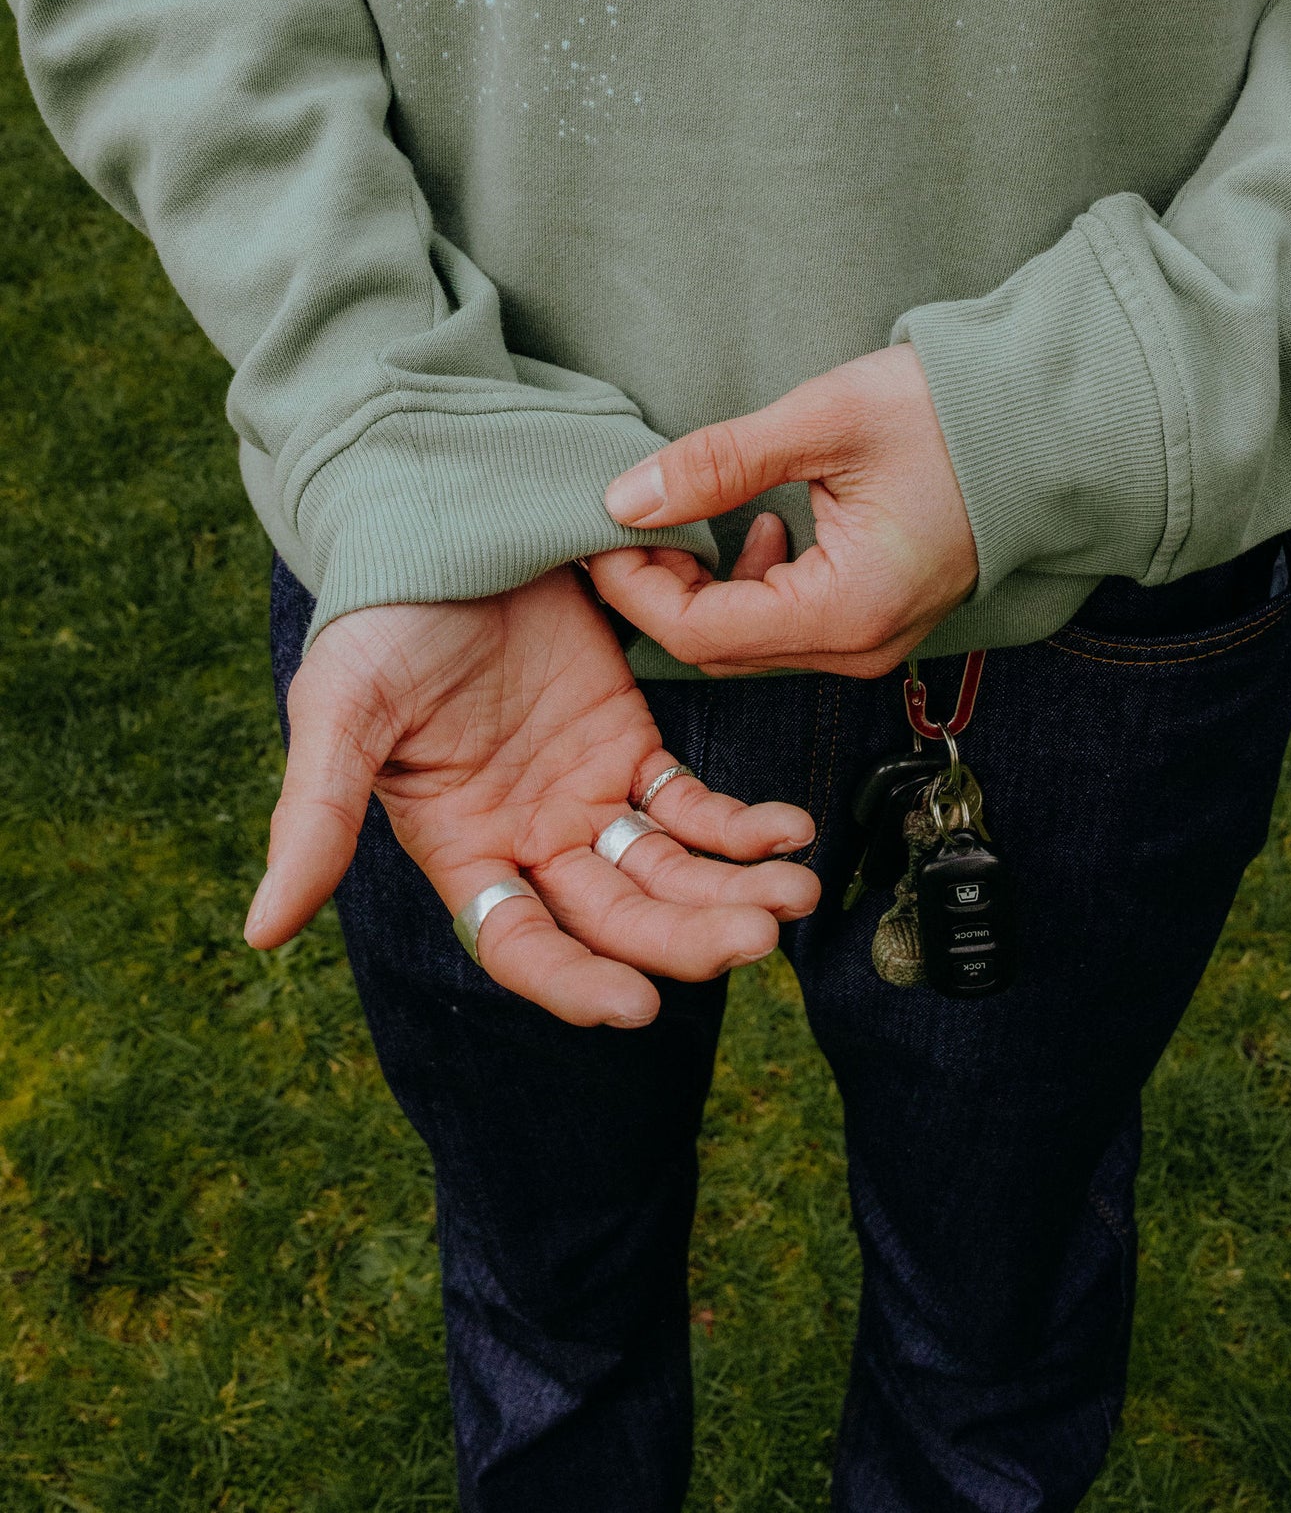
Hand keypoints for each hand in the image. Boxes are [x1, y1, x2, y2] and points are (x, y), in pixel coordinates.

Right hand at [244, 566, 819, 1026]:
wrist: (447, 518)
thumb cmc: (380, 614)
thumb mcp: (341, 708)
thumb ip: (314, 818)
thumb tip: (260, 934)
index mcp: (459, 848)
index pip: (519, 942)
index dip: (573, 982)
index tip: (635, 1007)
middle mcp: (528, 838)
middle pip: (617, 917)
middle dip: (685, 937)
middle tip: (756, 936)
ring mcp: (584, 796)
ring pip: (668, 872)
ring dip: (731, 891)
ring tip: (794, 894)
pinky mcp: (631, 745)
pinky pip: (693, 806)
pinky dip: (742, 826)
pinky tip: (789, 834)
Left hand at [590, 345, 975, 676]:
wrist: (1046, 425)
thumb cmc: (948, 417)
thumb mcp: (821, 422)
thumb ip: (718, 463)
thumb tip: (626, 498)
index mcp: (846, 610)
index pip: (699, 631)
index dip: (635, 585)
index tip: (598, 531)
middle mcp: (859, 648)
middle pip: (717, 648)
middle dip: (659, 589)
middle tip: (627, 519)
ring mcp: (872, 643)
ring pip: (748, 642)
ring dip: (702, 588)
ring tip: (687, 517)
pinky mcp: (876, 622)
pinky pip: (788, 628)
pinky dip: (749, 587)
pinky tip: (759, 526)